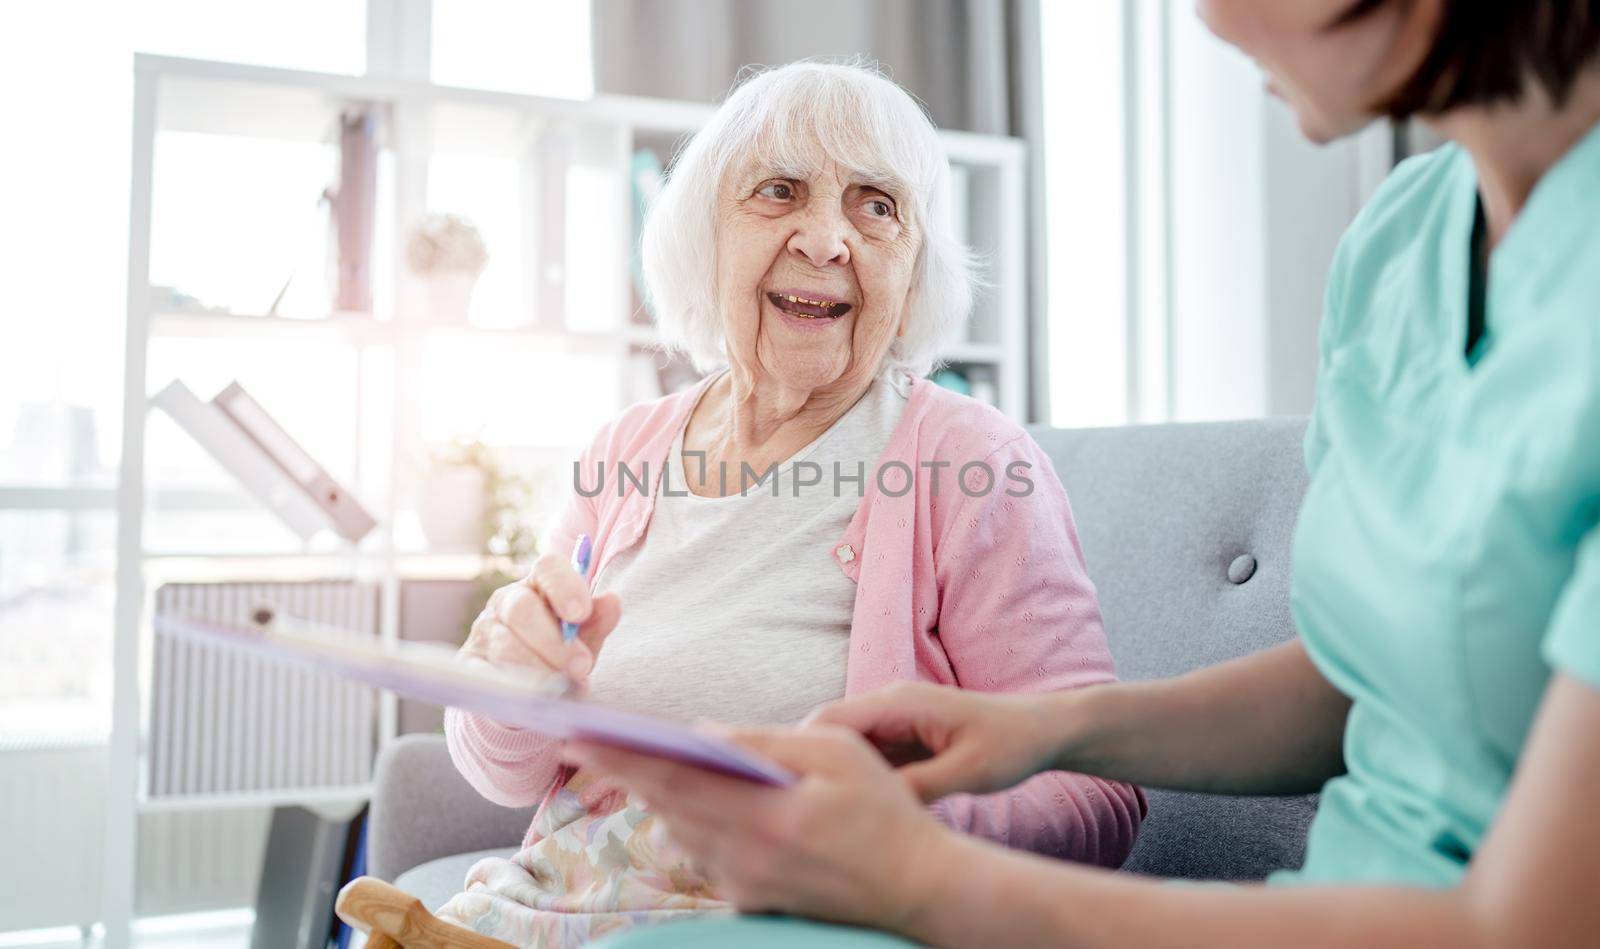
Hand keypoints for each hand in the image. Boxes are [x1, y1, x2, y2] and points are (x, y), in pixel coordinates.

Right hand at [459, 551, 621, 683]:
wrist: (528, 688)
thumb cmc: (561, 652)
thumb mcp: (585, 636)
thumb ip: (598, 620)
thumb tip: (612, 601)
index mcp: (538, 584)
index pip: (548, 568)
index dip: (565, 586)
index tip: (581, 613)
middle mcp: (506, 602)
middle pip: (522, 610)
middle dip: (555, 643)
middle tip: (582, 667)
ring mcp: (483, 631)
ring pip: (506, 648)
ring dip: (538, 671)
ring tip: (563, 690)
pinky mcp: (469, 664)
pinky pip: (485, 676)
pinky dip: (512, 690)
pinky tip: (534, 701)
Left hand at [562, 724, 959, 933]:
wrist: (919, 887)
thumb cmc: (886, 812)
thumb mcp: (838, 754)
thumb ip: (768, 743)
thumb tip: (705, 734)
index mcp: (766, 818)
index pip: (676, 781)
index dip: (623, 758)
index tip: (580, 737)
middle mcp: (746, 859)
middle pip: (665, 809)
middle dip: (623, 772)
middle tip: (580, 742)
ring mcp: (746, 886)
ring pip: (680, 835)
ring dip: (659, 800)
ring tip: (633, 763)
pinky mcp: (751, 901)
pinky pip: (704, 857)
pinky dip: (692, 826)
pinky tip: (692, 804)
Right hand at [806, 681, 1067, 800]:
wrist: (1041, 730)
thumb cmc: (1011, 744)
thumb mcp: (970, 771)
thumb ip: (921, 785)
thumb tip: (874, 805)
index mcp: (900, 702)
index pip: (830, 721)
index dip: (800, 753)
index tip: (785, 790)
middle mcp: (889, 705)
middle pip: (828, 734)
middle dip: (809, 767)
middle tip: (796, 810)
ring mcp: (894, 721)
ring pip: (844, 748)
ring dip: (832, 777)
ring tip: (820, 814)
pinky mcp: (902, 738)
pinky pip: (867, 758)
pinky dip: (857, 781)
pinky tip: (855, 810)